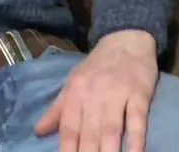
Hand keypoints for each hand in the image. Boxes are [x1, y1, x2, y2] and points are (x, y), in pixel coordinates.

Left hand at [34, 29, 158, 151]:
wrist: (126, 38)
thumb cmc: (98, 65)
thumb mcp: (73, 82)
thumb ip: (58, 109)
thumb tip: (38, 131)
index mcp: (75, 93)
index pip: (68, 129)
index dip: (66, 151)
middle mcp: (94, 95)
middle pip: (89, 133)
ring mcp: (118, 95)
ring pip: (111, 129)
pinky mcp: (139, 95)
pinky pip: (137, 121)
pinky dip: (136, 140)